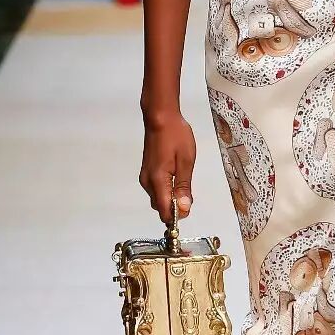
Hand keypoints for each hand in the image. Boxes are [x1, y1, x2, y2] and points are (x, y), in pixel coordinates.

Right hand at [139, 109, 196, 225]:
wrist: (160, 118)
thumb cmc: (176, 136)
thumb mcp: (186, 161)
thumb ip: (184, 187)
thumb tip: (183, 209)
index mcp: (157, 181)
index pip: (164, 211)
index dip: (176, 216)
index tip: (187, 208)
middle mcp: (147, 182)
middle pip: (160, 207)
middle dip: (174, 207)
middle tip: (188, 192)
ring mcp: (145, 177)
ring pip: (158, 199)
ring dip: (170, 199)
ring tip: (183, 182)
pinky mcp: (147, 173)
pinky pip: (156, 190)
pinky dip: (166, 191)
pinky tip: (175, 178)